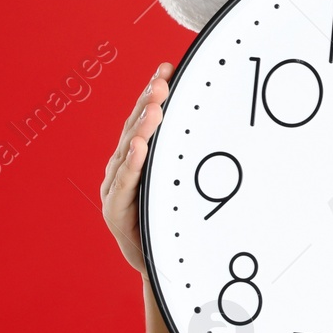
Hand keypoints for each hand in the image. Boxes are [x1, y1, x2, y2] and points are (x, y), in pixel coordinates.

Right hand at [102, 63, 173, 278]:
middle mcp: (120, 168)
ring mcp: (114, 188)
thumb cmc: (171, 221)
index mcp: (135, 159)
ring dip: (142, 127)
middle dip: (148, 102)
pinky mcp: (115, 211)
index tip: (166, 68)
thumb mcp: (181, 182)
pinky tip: (139, 147)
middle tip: (163, 80)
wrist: (161, 265)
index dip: (152, 93)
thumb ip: (185, 156)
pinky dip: (132, 164)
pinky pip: (124, 184)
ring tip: (155, 105)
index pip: (143, 119)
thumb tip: (218, 126)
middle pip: (134, 128)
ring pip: (128, 152)